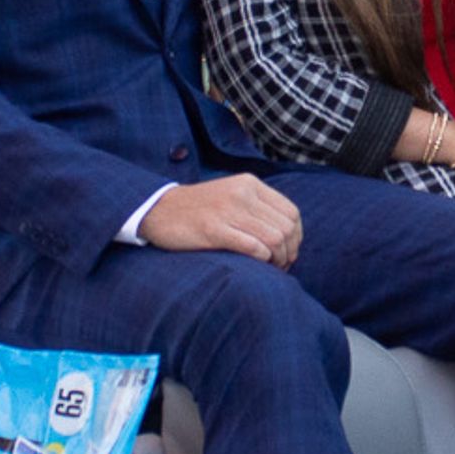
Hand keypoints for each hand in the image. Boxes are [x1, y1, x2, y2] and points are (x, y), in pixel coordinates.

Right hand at [141, 174, 302, 266]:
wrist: (158, 210)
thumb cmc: (198, 210)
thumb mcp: (231, 195)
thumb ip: (257, 207)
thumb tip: (287, 235)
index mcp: (250, 184)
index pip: (291, 212)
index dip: (296, 237)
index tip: (289, 252)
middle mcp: (242, 194)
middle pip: (286, 228)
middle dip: (289, 252)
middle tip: (281, 266)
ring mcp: (228, 211)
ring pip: (274, 238)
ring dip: (277, 259)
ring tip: (270, 268)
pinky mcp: (213, 229)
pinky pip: (253, 247)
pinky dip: (262, 259)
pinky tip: (256, 265)